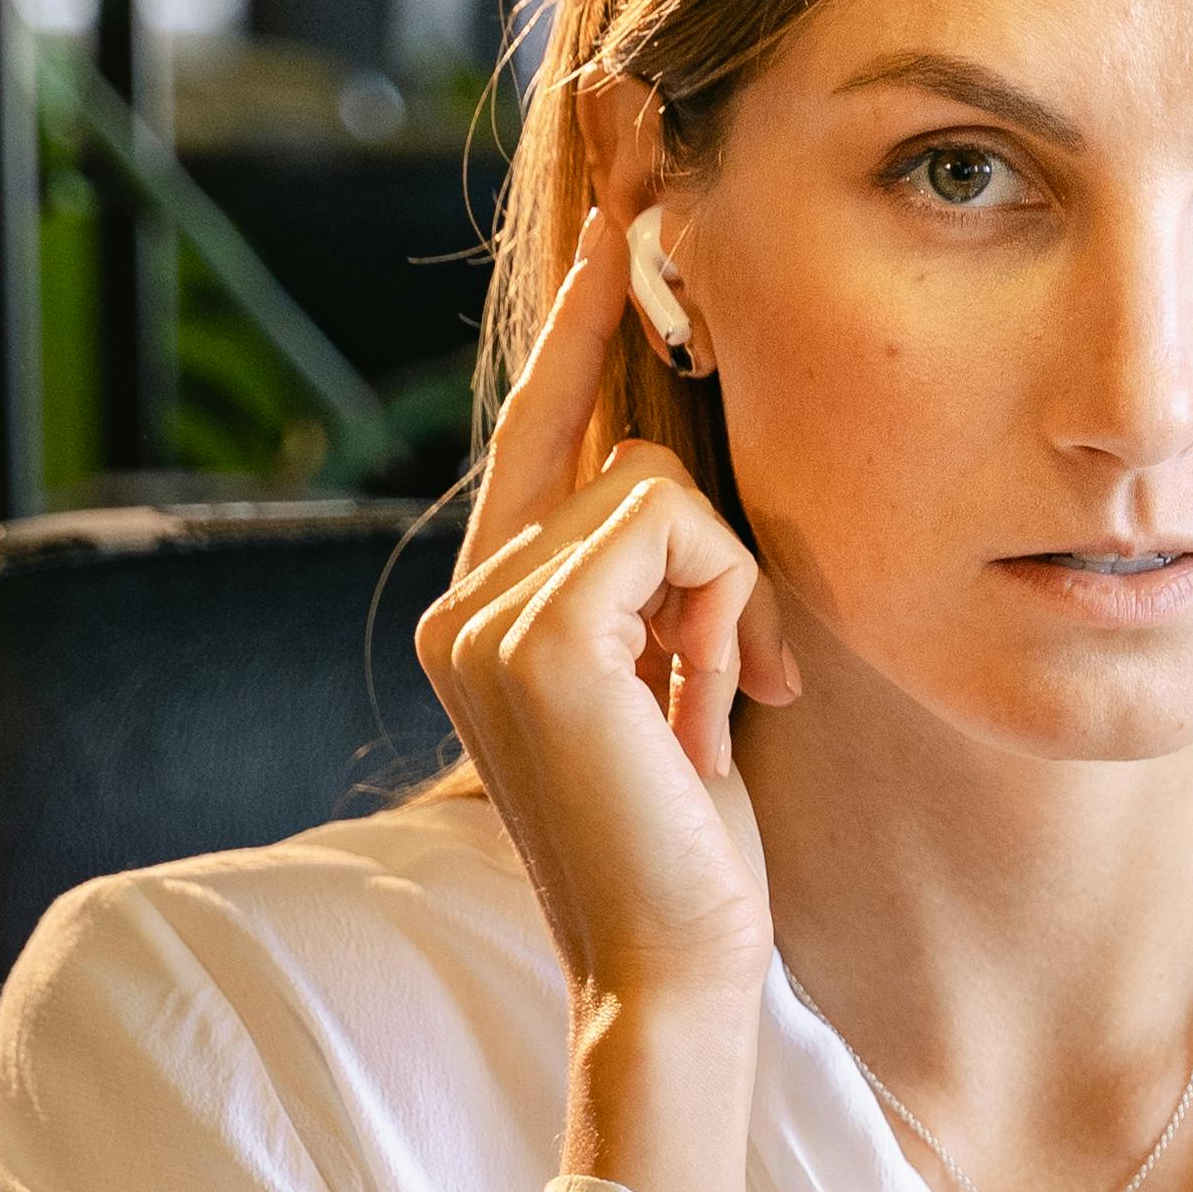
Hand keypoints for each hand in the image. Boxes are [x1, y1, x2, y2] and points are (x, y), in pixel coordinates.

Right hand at [421, 206, 802, 1191]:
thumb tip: (680, 456)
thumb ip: (653, 577)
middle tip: (730, 684)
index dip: (584, 315)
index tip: (622, 217)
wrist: (674, 973)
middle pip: (620, 442)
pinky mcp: (538, 635)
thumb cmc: (692, 851)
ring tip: (712, 713)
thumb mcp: (673, 683)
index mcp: (483, 612)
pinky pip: (675, 522)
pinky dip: (726, 605)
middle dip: (717, 552)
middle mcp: (462, 604)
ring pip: (657, 481)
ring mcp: (485, 617)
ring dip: (728, 595)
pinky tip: (709, 707)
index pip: (537, 423)